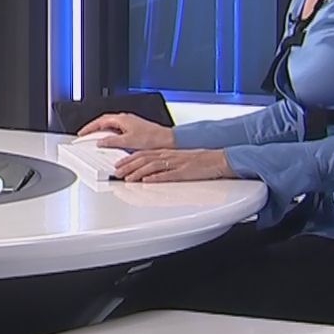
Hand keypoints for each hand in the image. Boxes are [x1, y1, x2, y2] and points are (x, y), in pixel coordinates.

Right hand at [76, 112, 174, 149]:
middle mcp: (125, 119)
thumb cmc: (151, 138)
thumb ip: (112, 141)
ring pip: (111, 125)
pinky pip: (117, 129)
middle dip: (93, 128)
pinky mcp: (134, 128)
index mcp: (122, 119)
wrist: (166, 140)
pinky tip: (110, 141)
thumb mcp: (128, 141)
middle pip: (104, 121)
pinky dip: (110, 134)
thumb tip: (101, 142)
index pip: (100, 121)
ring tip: (95, 139)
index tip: (82, 133)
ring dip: (102, 131)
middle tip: (85, 135)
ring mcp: (130, 123)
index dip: (89, 127)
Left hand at [113, 148, 232, 182]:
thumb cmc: (199, 161)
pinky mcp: (184, 172)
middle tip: (116, 173)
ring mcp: (175, 164)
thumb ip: (163, 163)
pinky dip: (156, 178)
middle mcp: (168, 156)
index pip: (142, 153)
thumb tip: (148, 171)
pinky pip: (168, 175)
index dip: (128, 158)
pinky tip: (147, 181)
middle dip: (128, 166)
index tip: (117, 164)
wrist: (217, 159)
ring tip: (127, 178)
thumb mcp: (177, 158)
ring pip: (152, 166)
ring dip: (138, 172)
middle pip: (143, 159)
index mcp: (166, 152)